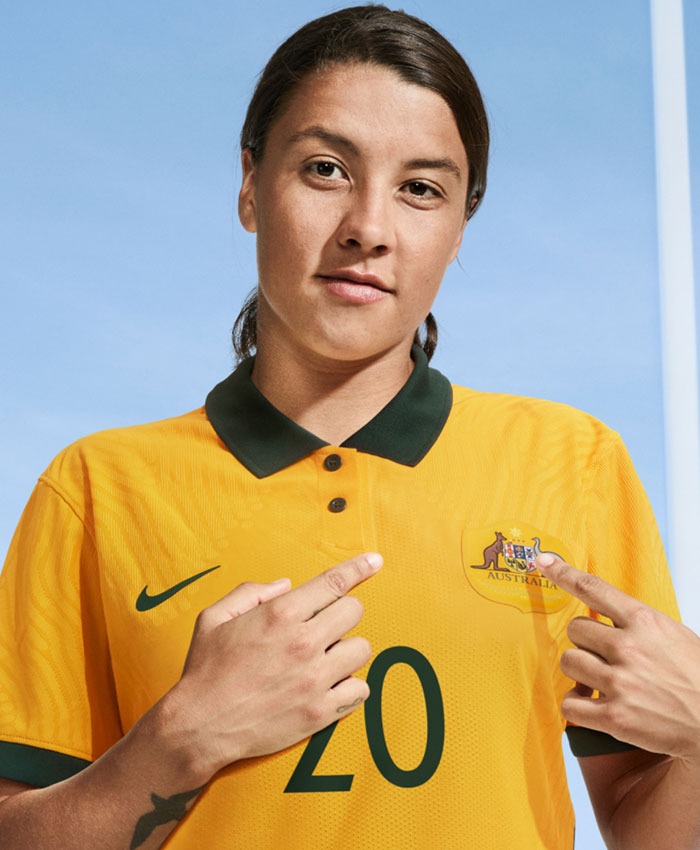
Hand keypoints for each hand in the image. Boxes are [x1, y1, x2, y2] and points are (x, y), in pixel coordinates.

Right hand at [166, 552, 381, 775]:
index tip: (374, 562)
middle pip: (354, 611)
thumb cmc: (205, 670)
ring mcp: (315, 679)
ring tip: (323, 658)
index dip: (358, 567)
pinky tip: (329, 685)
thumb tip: (285, 585)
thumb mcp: (214, 617)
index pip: (333, 582)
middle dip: (341, 612)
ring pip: (361, 649)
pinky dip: (349, 686)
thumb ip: (251, 592)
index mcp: (280, 614)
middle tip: (323, 625)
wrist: (198, 727)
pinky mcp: (320, 712)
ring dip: (346, 650)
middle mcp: (303, 642)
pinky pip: (359, 690)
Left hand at [537, 554, 699, 761]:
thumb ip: (637, 622)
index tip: (544, 562)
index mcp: (644, 621)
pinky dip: (575, 704)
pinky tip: (590, 704)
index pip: (593, 588)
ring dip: (579, 671)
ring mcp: (620, 681)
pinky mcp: (615, 716)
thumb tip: (604, 613)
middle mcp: (628, 647)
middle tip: (604, 656)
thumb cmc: (695, 675)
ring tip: (600, 679)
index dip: (563, 572)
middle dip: (585, 642)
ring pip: (568, 662)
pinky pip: (569, 703)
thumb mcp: (672, 633)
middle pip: (575, 629)